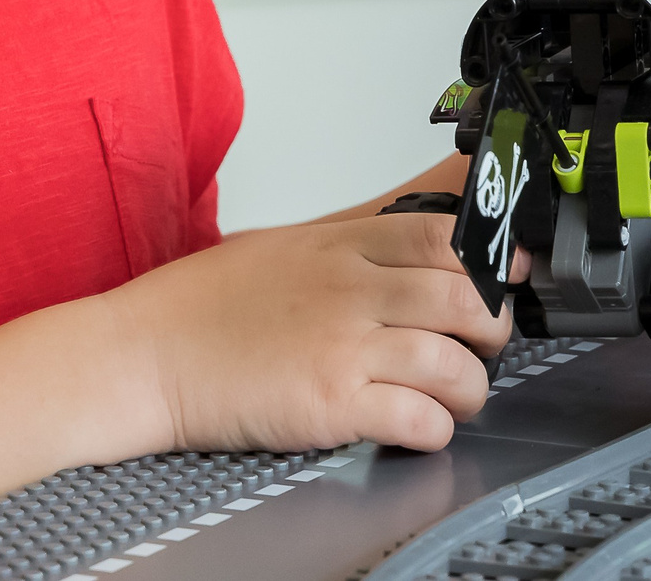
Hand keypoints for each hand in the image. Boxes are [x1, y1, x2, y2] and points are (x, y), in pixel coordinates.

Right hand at [98, 213, 518, 456]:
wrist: (145, 355)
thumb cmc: (204, 305)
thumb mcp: (286, 245)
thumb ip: (355, 235)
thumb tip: (415, 221)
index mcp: (339, 246)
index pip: (445, 235)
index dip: (490, 257)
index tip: (505, 275)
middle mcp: (349, 290)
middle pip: (464, 299)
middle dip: (493, 329)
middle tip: (482, 344)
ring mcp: (342, 347)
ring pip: (454, 365)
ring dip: (471, 389)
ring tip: (454, 396)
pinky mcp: (331, 405)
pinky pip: (420, 419)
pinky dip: (435, 429)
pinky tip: (419, 426)